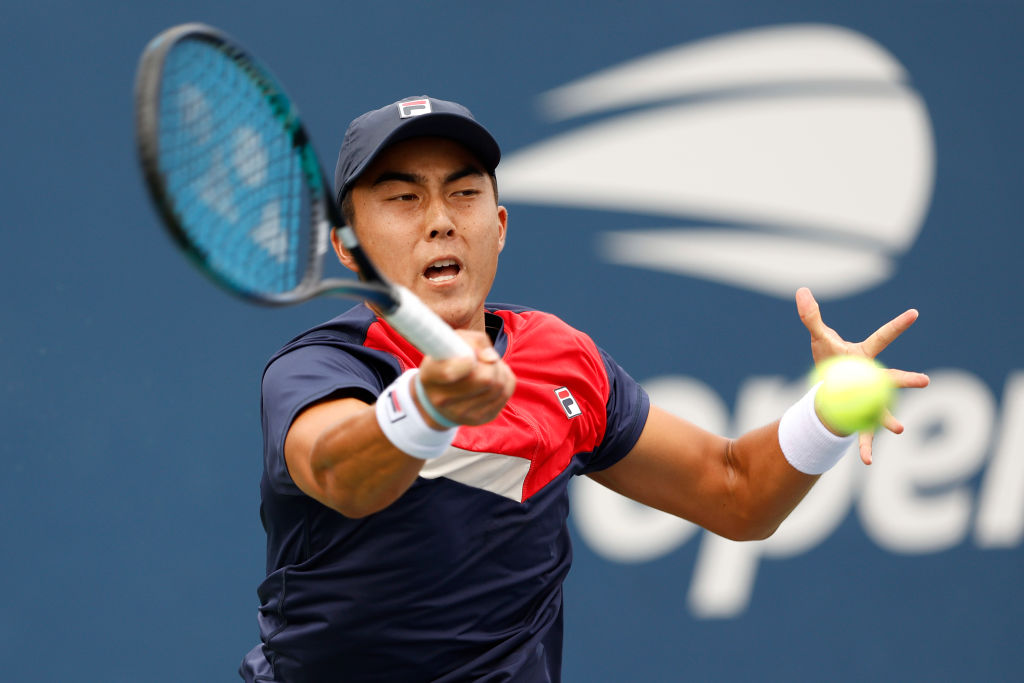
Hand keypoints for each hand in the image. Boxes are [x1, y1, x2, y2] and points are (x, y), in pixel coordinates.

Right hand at [416, 330, 515, 427]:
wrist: (441, 393)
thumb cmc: (449, 359)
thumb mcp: (453, 342)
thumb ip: (473, 342)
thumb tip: (492, 358)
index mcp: (430, 376)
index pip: (449, 373)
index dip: (466, 363)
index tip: (471, 357)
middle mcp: (443, 400)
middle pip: (485, 379)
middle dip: (491, 364)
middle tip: (484, 359)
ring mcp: (462, 413)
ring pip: (499, 386)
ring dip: (499, 370)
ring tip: (488, 366)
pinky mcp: (480, 418)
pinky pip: (506, 393)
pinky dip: (505, 379)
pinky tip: (494, 376)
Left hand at [795, 287, 929, 464]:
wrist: (832, 386)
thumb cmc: (830, 360)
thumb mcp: (819, 338)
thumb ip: (812, 316)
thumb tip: (801, 291)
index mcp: (865, 357)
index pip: (882, 338)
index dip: (897, 325)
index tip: (915, 313)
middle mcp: (874, 379)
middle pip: (891, 379)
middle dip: (906, 380)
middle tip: (923, 380)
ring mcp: (871, 400)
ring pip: (882, 411)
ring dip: (889, 420)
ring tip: (900, 429)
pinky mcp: (862, 419)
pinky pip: (863, 434)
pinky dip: (864, 448)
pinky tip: (865, 462)